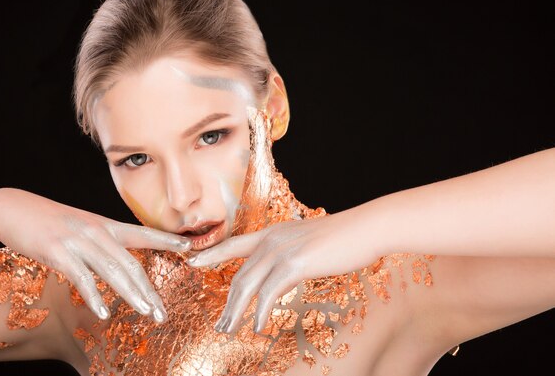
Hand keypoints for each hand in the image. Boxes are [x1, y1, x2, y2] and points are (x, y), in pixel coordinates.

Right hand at [0, 188, 190, 321]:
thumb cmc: (49, 221)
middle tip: (163, 312)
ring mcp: (79, 241)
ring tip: (146, 313)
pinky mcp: (58, 251)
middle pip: (132, 263)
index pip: (143, 233)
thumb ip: (102, 241)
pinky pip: (81, 277)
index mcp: (105, 225)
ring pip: (112, 271)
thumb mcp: (82, 225)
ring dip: (131, 295)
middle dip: (150, 289)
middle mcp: (97, 232)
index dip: (167, 240)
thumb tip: (118, 261)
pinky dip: (94, 295)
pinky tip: (103, 312)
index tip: (190, 246)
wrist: (13, 209)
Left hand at [187, 210, 378, 333]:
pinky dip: (259, 312)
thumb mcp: (308, 243)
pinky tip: (257, 326)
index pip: (234, 244)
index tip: (193, 262)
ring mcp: (281, 250)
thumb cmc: (344, 238)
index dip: (212, 254)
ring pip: (248, 286)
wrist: (365, 228)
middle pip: (240, 275)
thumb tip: (280, 278)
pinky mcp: (294, 263)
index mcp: (273, 233)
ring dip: (236, 312)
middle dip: (227, 303)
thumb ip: (290, 257)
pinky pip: (269, 293)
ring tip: (230, 330)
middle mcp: (271, 239)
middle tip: (220, 324)